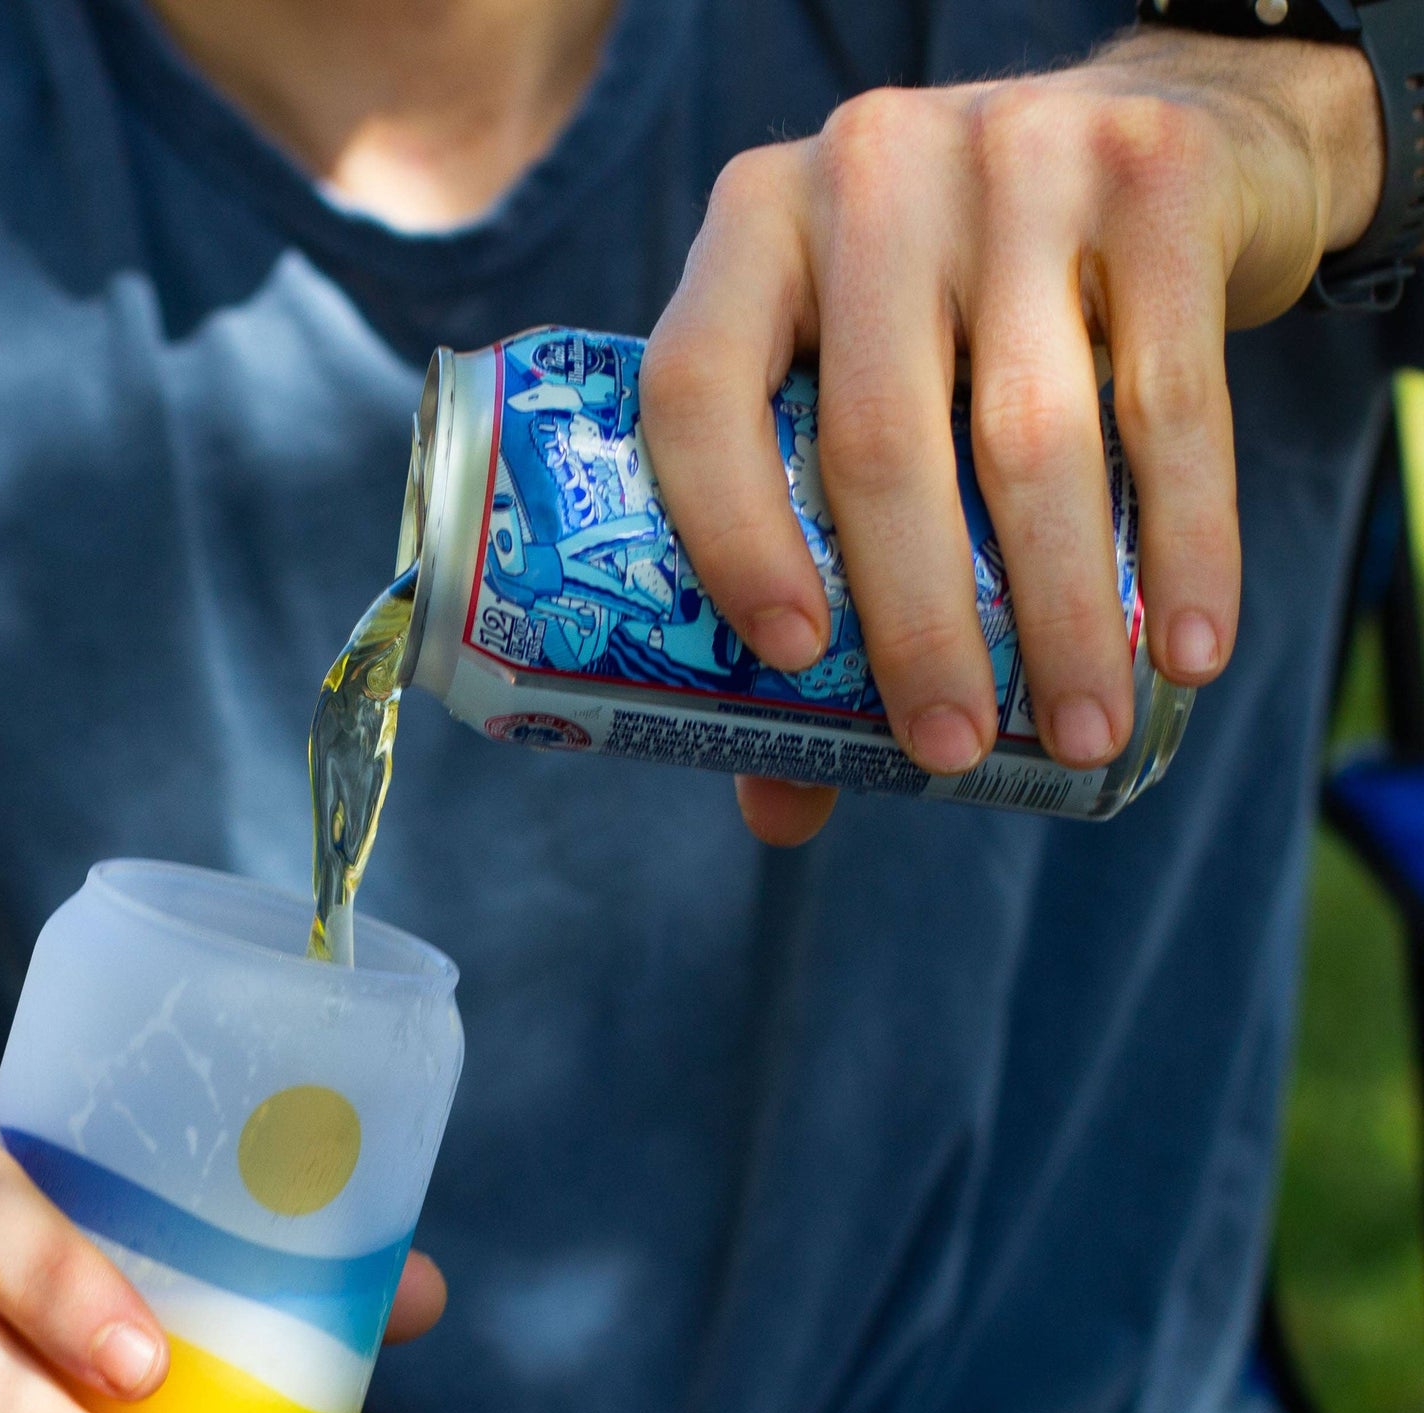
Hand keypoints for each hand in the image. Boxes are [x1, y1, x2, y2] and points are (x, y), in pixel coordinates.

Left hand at [640, 27, 1383, 846]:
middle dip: (918, 628)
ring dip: (1061, 615)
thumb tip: (778, 804)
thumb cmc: (960, 317)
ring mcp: (1013, 159)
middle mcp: (866, 175)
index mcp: (751, 231)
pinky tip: (1186, 652)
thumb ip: (810, 565)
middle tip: (951, 749)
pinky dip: (1186, 544)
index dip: (731, 537)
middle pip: (875, 442)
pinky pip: (1171, 400)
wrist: (1151, 137)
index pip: (698, 392)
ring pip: (1029, 437)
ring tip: (1079, 731)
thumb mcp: (860, 391)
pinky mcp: (1155, 178)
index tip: (793, 664)